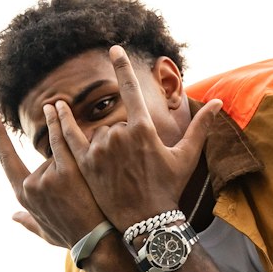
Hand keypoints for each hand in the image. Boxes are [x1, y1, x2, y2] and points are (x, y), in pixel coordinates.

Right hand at [0, 110, 104, 248]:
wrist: (96, 240)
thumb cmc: (72, 237)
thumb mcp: (45, 233)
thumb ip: (28, 222)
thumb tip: (13, 217)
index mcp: (24, 197)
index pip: (7, 160)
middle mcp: (32, 186)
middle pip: (44, 160)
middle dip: (62, 170)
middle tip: (80, 194)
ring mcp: (48, 177)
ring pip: (57, 154)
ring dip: (71, 161)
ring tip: (81, 166)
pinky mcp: (67, 170)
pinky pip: (62, 141)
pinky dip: (60, 123)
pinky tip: (59, 108)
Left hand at [53, 45, 221, 228]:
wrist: (146, 222)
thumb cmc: (169, 189)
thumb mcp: (186, 156)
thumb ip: (200, 126)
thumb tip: (220, 102)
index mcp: (144, 129)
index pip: (130, 89)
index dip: (121, 67)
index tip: (113, 49)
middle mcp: (119, 135)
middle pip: (116, 123)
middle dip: (124, 141)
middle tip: (136, 168)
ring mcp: (100, 149)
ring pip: (99, 135)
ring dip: (106, 148)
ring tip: (119, 172)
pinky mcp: (85, 164)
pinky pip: (70, 138)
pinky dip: (62, 124)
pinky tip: (53, 108)